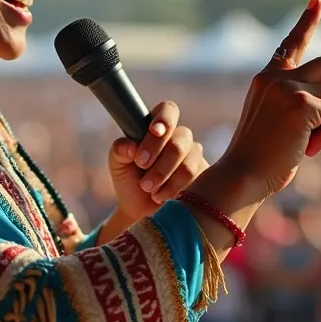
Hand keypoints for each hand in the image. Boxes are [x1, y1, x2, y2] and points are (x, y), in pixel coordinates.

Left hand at [108, 101, 208, 219]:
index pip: (168, 110)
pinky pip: (196, 178)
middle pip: (179, 139)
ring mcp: (194, 156)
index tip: (153, 131)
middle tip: (143, 174)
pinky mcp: (203, 175)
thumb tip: (131, 146)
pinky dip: (174, 189)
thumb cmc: (130, 181)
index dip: (164, 119)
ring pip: (188, 161)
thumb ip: (119, 150)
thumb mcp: (118, 165)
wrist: (141, 211)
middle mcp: (179, 137)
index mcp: (158, 127)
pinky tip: (162, 196)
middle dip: (159, 159)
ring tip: (150, 190)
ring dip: (165, 178)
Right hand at [212, 0, 320, 200]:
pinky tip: (310, 150)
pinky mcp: (300, 103)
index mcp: (268, 79)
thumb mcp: (283, 125)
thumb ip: (305, 105)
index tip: (317, 1)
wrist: (242, 177)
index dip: (306, 21)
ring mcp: (288, 87)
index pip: (291, 43)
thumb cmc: (262, 161)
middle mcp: (277, 76)